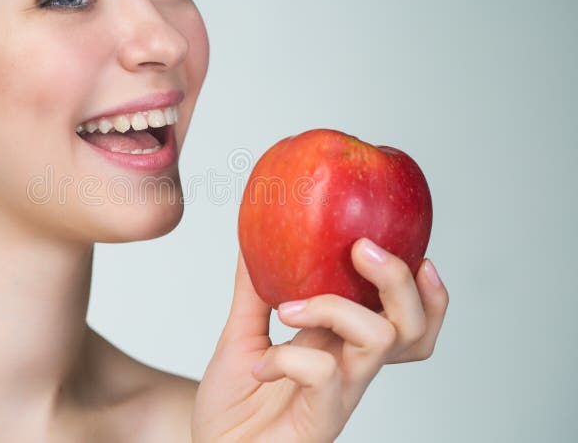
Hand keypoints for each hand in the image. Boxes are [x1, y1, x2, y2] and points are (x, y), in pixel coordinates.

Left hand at [192, 238, 448, 442]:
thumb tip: (252, 237)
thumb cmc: (234, 402)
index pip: (406, 319)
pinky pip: (325, 374)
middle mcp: (350, 368)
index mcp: (342, 345)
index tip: (414, 250)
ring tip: (288, 309)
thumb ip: (252, 290)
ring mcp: (340, 396)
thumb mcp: (241, 333)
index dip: (423, 290)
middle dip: (397, 280)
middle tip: (361, 249)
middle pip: (411, 326)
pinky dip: (287, 357)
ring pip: (378, 339)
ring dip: (335, 307)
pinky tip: (260, 367)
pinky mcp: (322, 420)